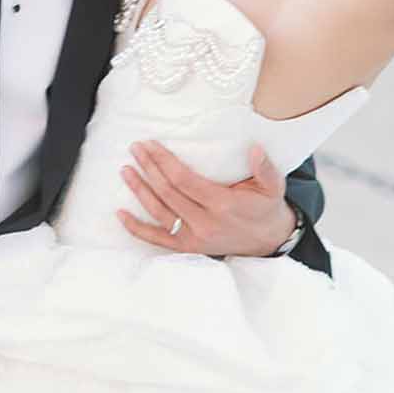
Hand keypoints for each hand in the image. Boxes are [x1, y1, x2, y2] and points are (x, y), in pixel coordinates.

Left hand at [117, 140, 298, 256]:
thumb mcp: (273, 187)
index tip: (151, 145)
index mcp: (222, 204)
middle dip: (148, 168)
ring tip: (125, 170)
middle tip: (135, 149)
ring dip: (139, 191)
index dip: (163, 161)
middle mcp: (204, 223)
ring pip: (158, 213)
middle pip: (167, 192)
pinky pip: (157, 239)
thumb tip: (254, 148)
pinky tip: (120, 214)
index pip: (183, 179)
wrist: (269, 241)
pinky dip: (136, 228)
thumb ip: (265, 168)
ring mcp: (193, 238)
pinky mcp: (188, 248)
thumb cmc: (266, 208)